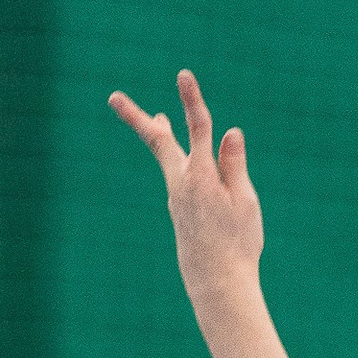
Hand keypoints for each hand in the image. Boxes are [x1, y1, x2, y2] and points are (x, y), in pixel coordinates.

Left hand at [110, 69, 261, 303]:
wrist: (217, 282)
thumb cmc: (238, 243)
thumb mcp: (244, 202)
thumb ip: (234, 165)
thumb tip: (230, 131)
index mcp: (202, 177)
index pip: (198, 129)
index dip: (191, 99)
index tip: (183, 75)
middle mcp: (182, 183)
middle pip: (158, 142)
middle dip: (136, 118)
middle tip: (112, 98)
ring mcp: (177, 196)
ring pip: (167, 157)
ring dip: (161, 133)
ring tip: (160, 117)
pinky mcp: (180, 208)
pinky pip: (178, 174)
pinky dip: (177, 158)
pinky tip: (188, 160)